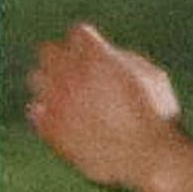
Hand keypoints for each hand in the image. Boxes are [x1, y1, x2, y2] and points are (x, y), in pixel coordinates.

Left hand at [26, 22, 190, 191]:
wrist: (147, 158)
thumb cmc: (157, 117)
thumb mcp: (151, 76)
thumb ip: (122, 59)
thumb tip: (105, 55)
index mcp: (97, 55)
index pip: (78, 33)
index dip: (89, 44)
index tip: (99, 59)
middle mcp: (71, 73)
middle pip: (48, 51)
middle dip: (62, 58)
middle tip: (80, 75)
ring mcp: (56, 101)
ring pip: (35, 78)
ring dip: (49, 83)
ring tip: (70, 98)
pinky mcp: (49, 128)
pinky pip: (34, 111)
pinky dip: (46, 112)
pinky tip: (66, 120)